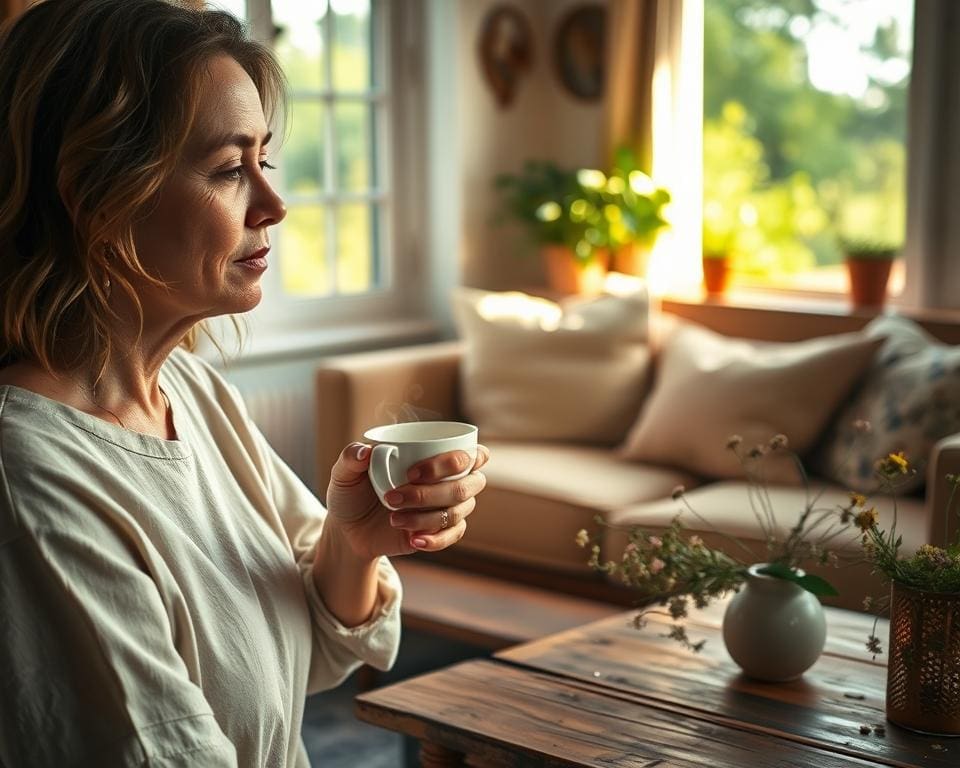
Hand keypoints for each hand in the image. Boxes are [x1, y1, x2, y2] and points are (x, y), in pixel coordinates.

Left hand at [324, 442, 489, 560]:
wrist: (348, 531)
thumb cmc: (352, 493)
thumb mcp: (344, 474)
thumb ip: (350, 457)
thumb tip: (365, 452)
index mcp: (434, 456)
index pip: (470, 453)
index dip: (451, 461)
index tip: (411, 472)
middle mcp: (449, 479)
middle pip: (470, 484)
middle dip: (432, 493)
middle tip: (393, 498)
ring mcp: (447, 506)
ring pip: (458, 510)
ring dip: (425, 517)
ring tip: (393, 518)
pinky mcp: (441, 531)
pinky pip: (454, 535)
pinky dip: (435, 538)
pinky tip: (414, 539)